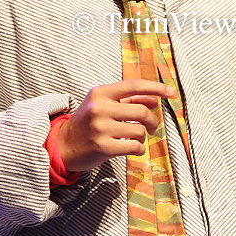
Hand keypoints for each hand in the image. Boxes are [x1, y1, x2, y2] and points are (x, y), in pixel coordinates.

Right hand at [58, 79, 175, 171]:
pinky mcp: (103, 147)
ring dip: (143, 136)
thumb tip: (155, 99)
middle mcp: (100, 107)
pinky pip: (134, 147)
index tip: (171, 92)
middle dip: (153, 121)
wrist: (63, 145)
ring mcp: (101, 128)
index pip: (134, 86)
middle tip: (152, 127)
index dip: (156, 88)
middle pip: (141, 111)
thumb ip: (129, 100)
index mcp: (101, 92)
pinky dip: (139, 149)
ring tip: (136, 138)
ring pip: (139, 131)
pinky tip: (133, 149)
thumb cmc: (87, 122)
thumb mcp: (104, 104)